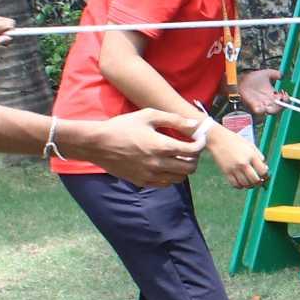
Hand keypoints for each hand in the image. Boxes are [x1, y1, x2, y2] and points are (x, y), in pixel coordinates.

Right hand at [69, 107, 207, 186]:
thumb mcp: (148, 116)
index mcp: (162, 146)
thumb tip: (195, 124)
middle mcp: (158, 164)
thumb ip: (174, 120)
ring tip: (179, 158)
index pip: (193, 151)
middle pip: (189, 168)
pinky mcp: (142, 182)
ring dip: (184, 168)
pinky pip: (165, 184)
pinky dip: (171, 176)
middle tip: (191, 150)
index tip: (199, 140)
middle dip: (194, 158)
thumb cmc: (123, 126)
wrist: (98, 144)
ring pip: (179, 178)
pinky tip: (166, 165)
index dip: (200, 145)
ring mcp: (150, 175)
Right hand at [209, 121, 270, 190]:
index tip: (265, 176)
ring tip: (251, 182)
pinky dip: (240, 186)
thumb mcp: (250, 145)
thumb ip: (259, 156)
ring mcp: (234, 169)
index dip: (266, 175)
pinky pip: (235, 184)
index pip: (263, 171)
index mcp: (251, 155)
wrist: (218, 139)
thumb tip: (265, 168)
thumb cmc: (235, 141)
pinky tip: (241, 183)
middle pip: (255, 180)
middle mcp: (243, 163)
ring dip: (250, 185)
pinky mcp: (226, 172)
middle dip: (259, 183)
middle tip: (259, 182)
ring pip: (245, 184)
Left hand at [237, 67, 285, 116]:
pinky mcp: (254, 108)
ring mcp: (262, 106)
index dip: (286, 99)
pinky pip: (260, 113)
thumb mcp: (265, 73)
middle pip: (279, 109)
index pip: (284, 101)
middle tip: (280, 99)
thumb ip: (274, 73)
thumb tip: (282, 75)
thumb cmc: (251, 79)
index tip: (284, 93)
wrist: (239, 82)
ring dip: (273, 109)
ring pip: (271, 112)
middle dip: (282, 105)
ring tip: (271, 102)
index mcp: (273, 95)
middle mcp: (269, 102)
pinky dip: (262, 111)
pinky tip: (262, 106)